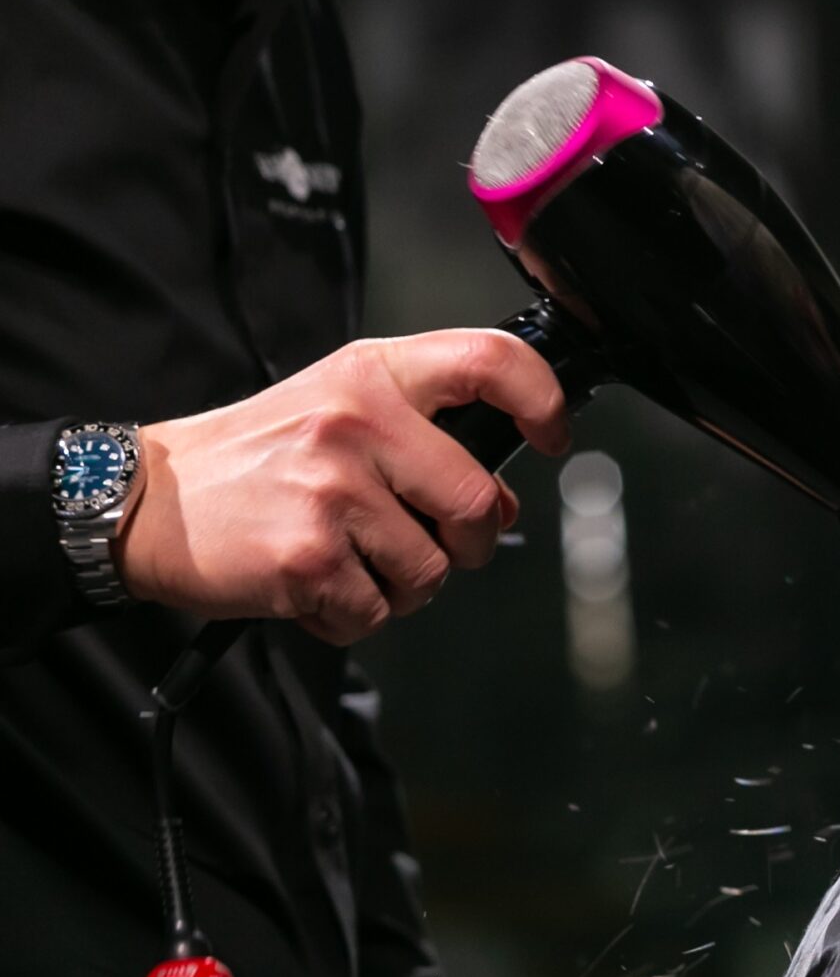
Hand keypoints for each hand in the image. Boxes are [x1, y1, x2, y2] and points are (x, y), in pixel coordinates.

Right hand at [115, 331, 572, 644]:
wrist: (149, 501)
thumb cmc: (256, 457)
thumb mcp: (341, 411)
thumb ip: (426, 437)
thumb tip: (504, 497)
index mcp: (375, 374)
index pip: (491, 360)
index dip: (541, 400)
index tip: (554, 435)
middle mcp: (358, 422)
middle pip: (476, 500)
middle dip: (469, 541)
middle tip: (432, 543)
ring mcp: (332, 490)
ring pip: (433, 569)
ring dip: (405, 584)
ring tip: (354, 560)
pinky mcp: (306, 558)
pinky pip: (377, 612)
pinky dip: (354, 615)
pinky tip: (318, 585)